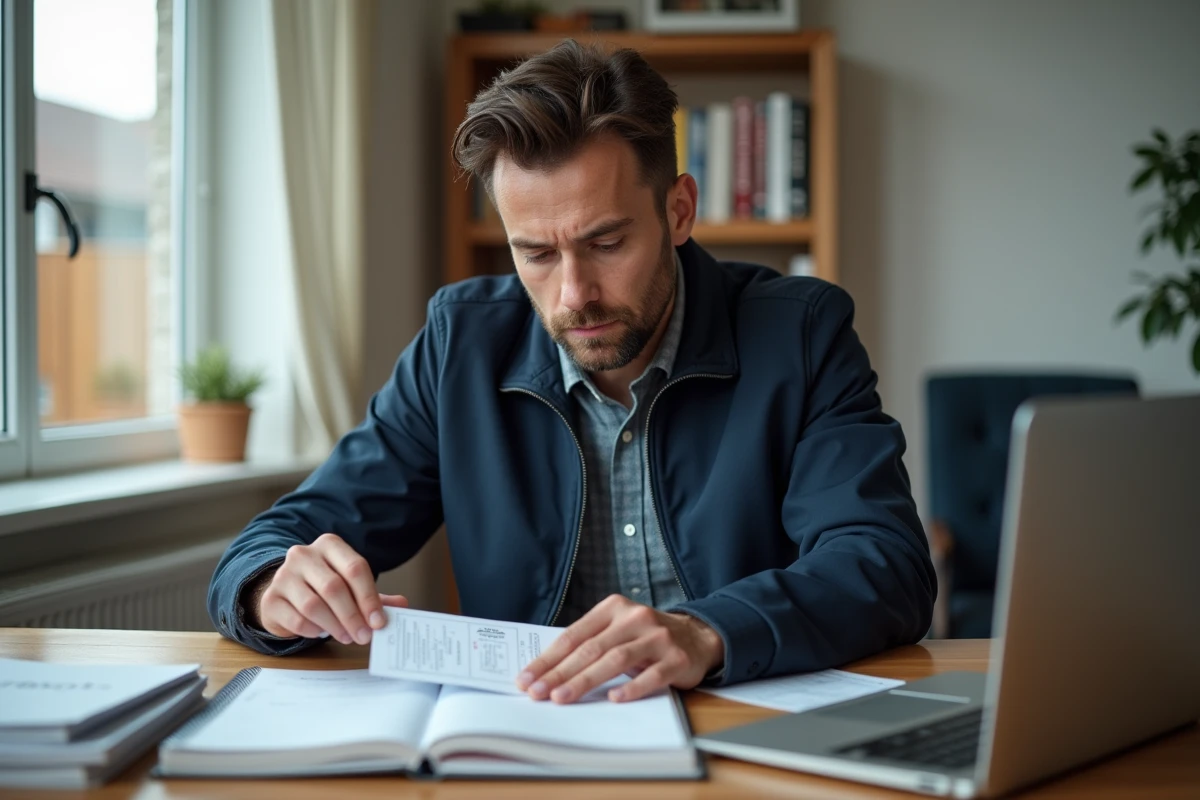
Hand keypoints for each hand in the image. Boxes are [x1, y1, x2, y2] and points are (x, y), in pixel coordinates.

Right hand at [253, 533, 407, 644]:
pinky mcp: (271, 598)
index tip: (379, 622)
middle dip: (353, 616)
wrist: (285, 594)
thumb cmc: (324, 589)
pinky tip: (322, 633)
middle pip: (334, 587)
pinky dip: (313, 630)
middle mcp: (304, 555)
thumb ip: (376, 596)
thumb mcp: (351, 587)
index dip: (369, 597)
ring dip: (335, 625)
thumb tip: (402, 606)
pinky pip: (296, 619)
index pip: (355, 568)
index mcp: (330, 545)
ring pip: (313, 605)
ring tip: (348, 637)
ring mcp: (283, 575)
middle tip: (364, 636)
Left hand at [515, 594, 723, 703]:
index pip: (574, 635)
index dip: (548, 658)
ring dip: (585, 681)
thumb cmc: (646, 637)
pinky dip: (632, 687)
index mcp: (614, 608)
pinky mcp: (677, 658)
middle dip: (559, 673)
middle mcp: (635, 617)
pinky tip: (614, 699)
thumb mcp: (618, 630)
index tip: (527, 678)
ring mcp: (658, 637)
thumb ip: (590, 642)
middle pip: (591, 648)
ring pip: (616, 659)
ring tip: (562, 698)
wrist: (697, 636)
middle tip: (537, 693)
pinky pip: (652, 674)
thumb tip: (547, 670)